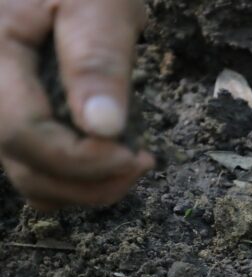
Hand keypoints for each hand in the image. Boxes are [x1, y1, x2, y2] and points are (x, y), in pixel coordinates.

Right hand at [0, 0, 152, 210]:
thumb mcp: (98, 3)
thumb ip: (97, 59)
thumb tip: (104, 128)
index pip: (22, 133)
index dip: (82, 160)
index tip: (135, 157)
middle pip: (23, 164)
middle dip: (89, 181)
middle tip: (141, 163)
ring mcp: (0, 103)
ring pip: (27, 173)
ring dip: (83, 186)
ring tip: (130, 162)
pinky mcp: (18, 111)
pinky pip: (33, 163)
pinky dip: (71, 175)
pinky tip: (108, 157)